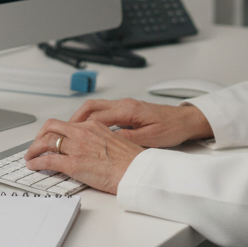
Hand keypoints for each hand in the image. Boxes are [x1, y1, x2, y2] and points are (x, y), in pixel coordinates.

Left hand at [23, 118, 143, 193]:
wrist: (136, 172)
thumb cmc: (131, 161)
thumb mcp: (116, 141)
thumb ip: (100, 140)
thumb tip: (93, 147)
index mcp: (93, 126)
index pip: (67, 123)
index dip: (55, 131)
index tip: (51, 137)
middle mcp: (82, 133)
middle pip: (52, 127)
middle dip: (40, 136)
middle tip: (36, 145)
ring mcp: (76, 148)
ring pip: (46, 142)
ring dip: (34, 149)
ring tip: (30, 156)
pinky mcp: (73, 164)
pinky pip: (47, 161)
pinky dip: (36, 162)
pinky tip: (33, 166)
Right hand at [70, 98, 213, 148]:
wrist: (185, 120)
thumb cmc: (172, 127)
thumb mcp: (151, 138)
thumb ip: (129, 138)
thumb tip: (108, 142)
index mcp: (128, 110)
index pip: (96, 116)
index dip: (78, 126)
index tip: (67, 135)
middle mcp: (124, 105)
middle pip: (90, 107)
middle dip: (73, 120)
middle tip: (61, 132)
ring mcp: (125, 106)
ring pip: (96, 108)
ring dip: (81, 119)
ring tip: (70, 133)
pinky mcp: (127, 111)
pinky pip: (104, 112)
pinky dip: (92, 120)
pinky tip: (88, 132)